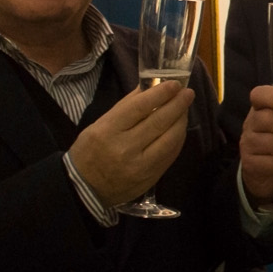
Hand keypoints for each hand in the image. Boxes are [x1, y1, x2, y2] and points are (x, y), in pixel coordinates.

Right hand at [66, 81, 194, 205]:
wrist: (85, 188)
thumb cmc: (91, 150)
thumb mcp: (100, 124)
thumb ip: (127, 106)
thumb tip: (152, 86)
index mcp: (107, 131)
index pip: (139, 108)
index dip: (160, 93)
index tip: (175, 84)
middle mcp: (124, 149)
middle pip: (158, 122)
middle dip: (177, 105)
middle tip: (188, 93)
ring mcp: (140, 166)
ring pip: (170, 139)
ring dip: (181, 121)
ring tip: (185, 108)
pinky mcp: (151, 177)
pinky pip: (171, 154)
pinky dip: (178, 138)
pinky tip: (180, 128)